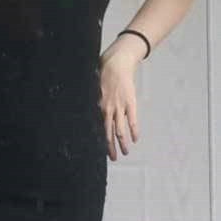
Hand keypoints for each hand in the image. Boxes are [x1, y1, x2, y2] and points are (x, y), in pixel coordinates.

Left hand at [97, 43, 139, 160]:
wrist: (117, 62)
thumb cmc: (103, 72)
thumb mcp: (93, 87)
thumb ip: (92, 98)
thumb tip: (86, 106)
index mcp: (98, 106)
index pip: (98, 127)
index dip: (99, 139)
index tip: (99, 149)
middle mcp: (108, 109)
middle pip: (108, 133)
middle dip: (110, 147)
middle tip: (113, 158)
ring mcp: (119, 107)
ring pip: (120, 130)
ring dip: (123, 143)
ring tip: (125, 152)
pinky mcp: (130, 103)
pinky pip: (132, 121)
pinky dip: (134, 131)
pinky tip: (135, 139)